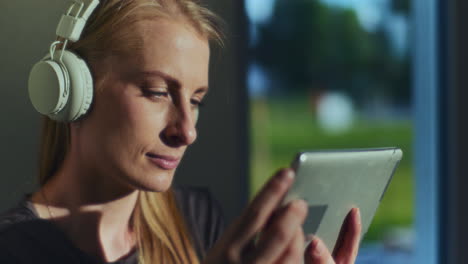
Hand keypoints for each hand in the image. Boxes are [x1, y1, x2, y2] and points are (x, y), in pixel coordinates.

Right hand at [203, 168, 361, 263]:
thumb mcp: (223, 251)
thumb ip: (247, 232)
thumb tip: (279, 206)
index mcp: (226, 248)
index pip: (255, 213)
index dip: (273, 191)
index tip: (287, 173)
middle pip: (277, 235)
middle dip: (293, 215)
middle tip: (301, 202)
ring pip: (290, 256)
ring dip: (299, 238)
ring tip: (299, 227)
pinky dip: (297, 255)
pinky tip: (298, 247)